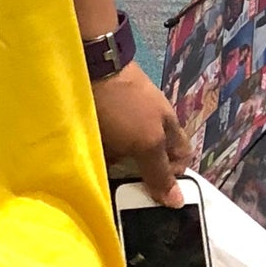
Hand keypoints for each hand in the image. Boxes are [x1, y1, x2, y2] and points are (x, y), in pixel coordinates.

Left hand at [93, 62, 189, 206]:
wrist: (91, 64)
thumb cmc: (125, 104)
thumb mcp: (147, 142)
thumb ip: (160, 172)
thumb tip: (178, 202)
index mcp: (168, 126)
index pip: (180, 159)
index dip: (172, 178)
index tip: (153, 194)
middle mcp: (148, 120)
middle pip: (149, 155)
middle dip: (137, 173)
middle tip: (122, 191)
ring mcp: (123, 113)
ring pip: (124, 149)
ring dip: (114, 162)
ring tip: (100, 177)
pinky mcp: (100, 110)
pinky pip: (103, 137)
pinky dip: (97, 147)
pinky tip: (85, 156)